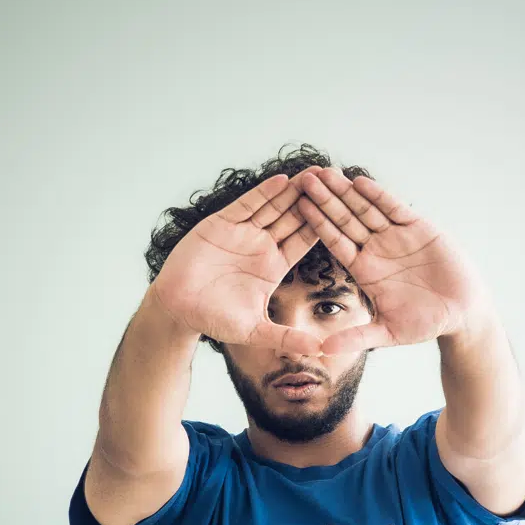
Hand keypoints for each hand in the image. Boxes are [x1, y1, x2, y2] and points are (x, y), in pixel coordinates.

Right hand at [150, 167, 323, 354]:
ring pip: (274, 206)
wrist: (177, 308)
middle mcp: (262, 246)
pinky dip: (263, 193)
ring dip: (294, 191)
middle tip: (339, 181)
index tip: (347, 213)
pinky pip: (247, 205)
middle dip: (314, 200)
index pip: (304, 242)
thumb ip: (287, 338)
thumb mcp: (255, 331)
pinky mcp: (221, 224)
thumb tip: (320, 351)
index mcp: (274, 267)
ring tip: (316, 173)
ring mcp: (242, 233)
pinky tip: (282, 180)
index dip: (324, 226)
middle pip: (294, 217)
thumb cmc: (214, 320)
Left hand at [295, 168, 495, 354]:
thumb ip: (356, 338)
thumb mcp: (388, 333)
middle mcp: (376, 249)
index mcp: (364, 270)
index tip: (297, 207)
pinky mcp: (418, 228)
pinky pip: (394, 208)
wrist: (462, 313)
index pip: (335, 242)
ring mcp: (396, 236)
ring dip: (346, 191)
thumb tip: (323, 351)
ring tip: (325, 172)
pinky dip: (378, 196)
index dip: (317, 224)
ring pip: (365, 208)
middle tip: (304, 178)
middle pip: (345, 219)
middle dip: (325, 199)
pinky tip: (360, 182)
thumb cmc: (425, 324)